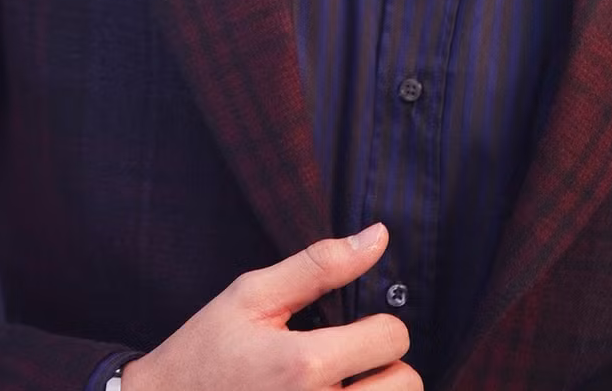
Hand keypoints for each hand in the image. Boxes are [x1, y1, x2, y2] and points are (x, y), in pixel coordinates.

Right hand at [121, 222, 421, 389]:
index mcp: (304, 366)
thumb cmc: (205, 352)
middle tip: (353, 360)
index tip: (354, 325)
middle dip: (387, 365)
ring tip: (345, 386)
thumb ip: (319, 265)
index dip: (379, 323)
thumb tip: (378, 236)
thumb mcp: (251, 295)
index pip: (392, 337)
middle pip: (406, 386)